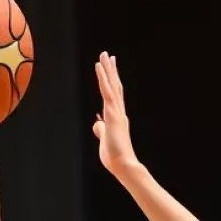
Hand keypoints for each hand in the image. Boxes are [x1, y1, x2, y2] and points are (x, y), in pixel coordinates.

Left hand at [93, 52, 138, 178]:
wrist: (123, 165)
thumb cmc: (115, 157)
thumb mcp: (105, 141)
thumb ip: (101, 130)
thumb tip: (97, 123)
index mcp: (117, 117)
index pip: (114, 96)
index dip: (112, 82)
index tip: (111, 70)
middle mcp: (118, 111)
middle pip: (114, 86)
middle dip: (111, 71)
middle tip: (109, 56)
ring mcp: (116, 111)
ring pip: (111, 85)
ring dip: (107, 69)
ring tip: (104, 55)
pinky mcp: (112, 113)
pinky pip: (106, 91)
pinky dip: (103, 77)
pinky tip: (99, 66)